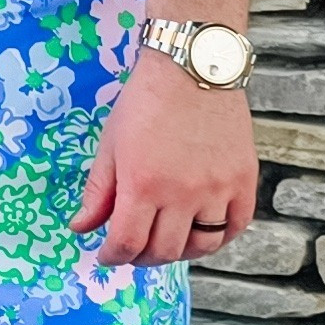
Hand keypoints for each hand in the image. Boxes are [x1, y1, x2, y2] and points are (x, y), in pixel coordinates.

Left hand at [77, 52, 256, 268]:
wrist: (192, 67)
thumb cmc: (146, 102)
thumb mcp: (111, 144)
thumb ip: (98, 192)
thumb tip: (81, 228)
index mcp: (142, 184)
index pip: (127, 243)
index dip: (113, 257)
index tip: (107, 255)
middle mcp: (182, 193)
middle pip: (163, 251)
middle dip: (142, 257)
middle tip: (135, 249)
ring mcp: (217, 189)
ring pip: (201, 246)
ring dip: (179, 252)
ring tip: (167, 241)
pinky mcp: (243, 180)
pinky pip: (234, 227)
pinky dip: (218, 238)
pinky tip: (201, 231)